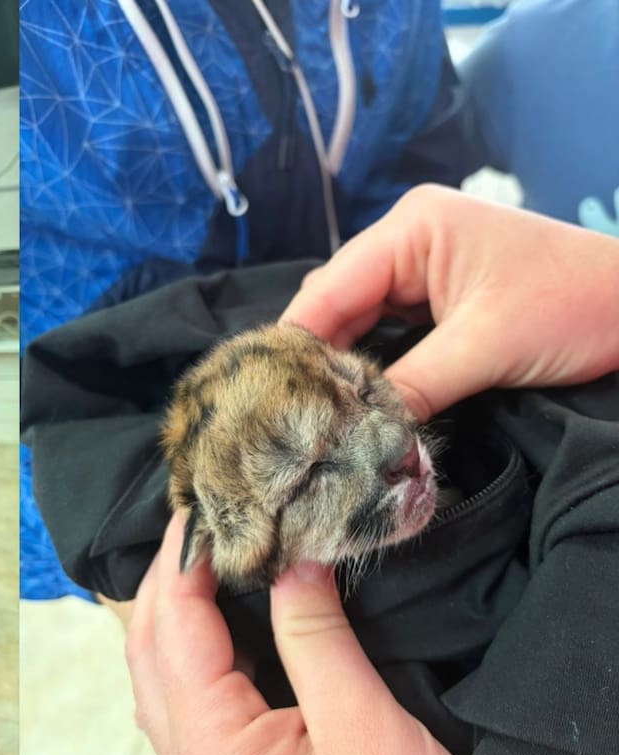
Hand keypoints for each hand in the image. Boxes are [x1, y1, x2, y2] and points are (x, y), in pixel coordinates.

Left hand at [125, 511, 480, 754]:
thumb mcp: (365, 730)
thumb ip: (316, 640)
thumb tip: (288, 563)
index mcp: (211, 750)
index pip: (171, 630)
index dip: (181, 561)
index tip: (202, 507)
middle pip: (150, 653)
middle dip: (166, 583)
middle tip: (201, 524)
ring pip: (164, 681)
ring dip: (176, 617)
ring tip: (210, 562)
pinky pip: (193, 707)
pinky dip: (199, 654)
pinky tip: (231, 630)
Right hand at [281, 184, 618, 420]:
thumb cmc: (575, 306)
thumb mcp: (487, 348)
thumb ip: (411, 386)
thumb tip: (352, 436)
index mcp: (411, 229)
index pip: (328, 290)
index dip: (296, 346)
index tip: (270, 401)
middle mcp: (406, 240)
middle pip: (334, 305)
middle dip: (316, 361)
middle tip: (289, 419)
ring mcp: (421, 267)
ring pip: (356, 321)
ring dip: (342, 367)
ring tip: (315, 415)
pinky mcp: (437, 296)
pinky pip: (385, 331)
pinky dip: (371, 366)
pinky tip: (356, 400)